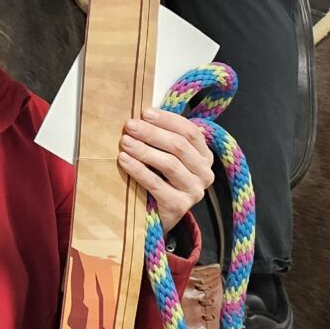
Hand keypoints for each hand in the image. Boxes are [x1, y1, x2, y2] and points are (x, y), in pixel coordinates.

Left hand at [118, 106, 215, 223]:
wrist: (159, 216)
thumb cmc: (162, 179)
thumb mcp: (168, 157)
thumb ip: (164, 138)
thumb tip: (142, 115)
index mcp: (205, 156)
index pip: (190, 132)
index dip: (167, 120)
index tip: (145, 112)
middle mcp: (204, 173)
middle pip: (179, 146)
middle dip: (152, 133)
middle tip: (130, 125)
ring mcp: (194, 191)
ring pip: (169, 164)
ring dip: (144, 150)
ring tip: (125, 141)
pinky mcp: (180, 206)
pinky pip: (157, 184)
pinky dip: (139, 170)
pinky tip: (124, 160)